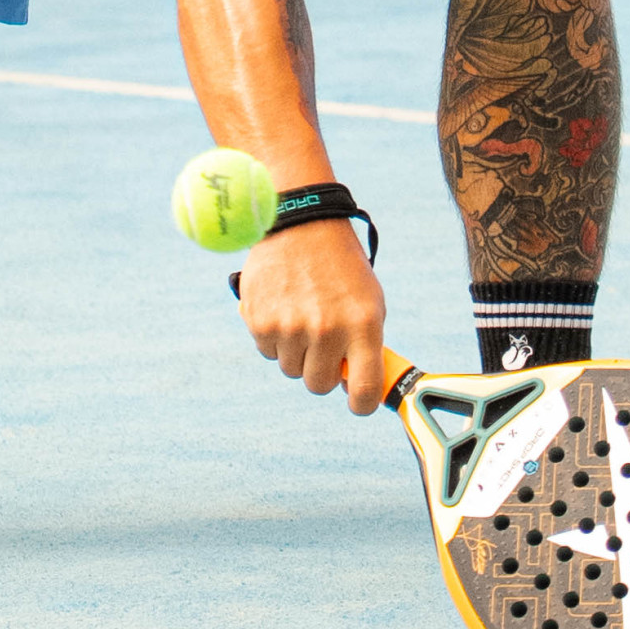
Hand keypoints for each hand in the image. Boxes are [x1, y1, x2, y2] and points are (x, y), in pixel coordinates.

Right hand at [237, 219, 388, 413]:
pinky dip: (274, 336)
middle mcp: (326, 329)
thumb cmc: (341, 269)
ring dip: (296, 351)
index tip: (358, 402)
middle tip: (323, 345)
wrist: (302, 224)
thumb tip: (350, 388)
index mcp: (363, 325)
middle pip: (319, 385)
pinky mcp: (260, 320)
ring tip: (302, 314)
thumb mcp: (368, 302)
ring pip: (290, 369)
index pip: (364, 391)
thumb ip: (364, 346)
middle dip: (321, 371)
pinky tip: (282, 306)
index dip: (361, 404)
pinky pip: (268, 351)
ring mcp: (291, 326)